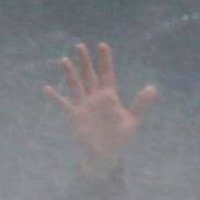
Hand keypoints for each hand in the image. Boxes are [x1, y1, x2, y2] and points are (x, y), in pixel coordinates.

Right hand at [46, 41, 154, 174]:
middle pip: (89, 75)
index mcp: (109, 96)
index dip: (105, 60)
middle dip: (85, 61)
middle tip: (80, 45)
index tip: (102, 46)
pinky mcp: (75, 116)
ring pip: (76, 85)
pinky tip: (47, 88)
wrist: (105, 154)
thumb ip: (140, 104)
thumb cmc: (119, 138)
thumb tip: (152, 88)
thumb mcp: (132, 121)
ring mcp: (84, 106)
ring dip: (70, 73)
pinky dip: (56, 97)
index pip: (107, 74)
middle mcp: (95, 97)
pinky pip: (64, 104)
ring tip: (64, 60)